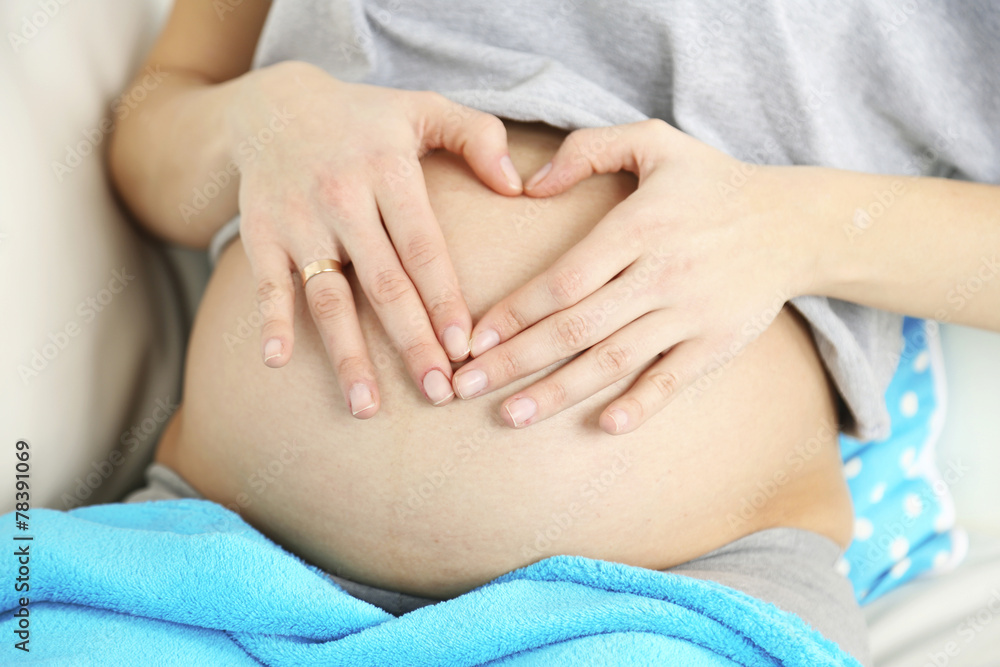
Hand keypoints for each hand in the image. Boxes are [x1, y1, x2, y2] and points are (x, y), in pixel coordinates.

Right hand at [230, 61, 522, 415]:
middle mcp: (342, 198)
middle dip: (411, 343)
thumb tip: (519, 187)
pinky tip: (278, 363)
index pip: (423, 246)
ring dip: (347, 354)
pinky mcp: (261, 235)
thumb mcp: (425, 106)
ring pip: (327, 297)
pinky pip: (267, 285)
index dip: (444, 298)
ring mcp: (298, 220)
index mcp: (388, 171)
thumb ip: (479, 137)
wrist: (271, 105)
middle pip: (382, 284)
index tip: (466, 347)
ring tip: (366, 407)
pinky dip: (271, 322)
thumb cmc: (365, 117)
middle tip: (438, 392)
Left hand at [451, 120, 813, 433]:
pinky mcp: (716, 344)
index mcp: (639, 227)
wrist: (793, 223)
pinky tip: (602, 427)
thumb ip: (587, 149)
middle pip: (575, 328)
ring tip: (510, 417)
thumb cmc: (710, 183)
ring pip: (613, 361)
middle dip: (514, 362)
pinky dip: (640, 406)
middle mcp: (662, 275)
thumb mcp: (653, 141)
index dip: (514, 313)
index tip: (473, 339)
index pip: (563, 279)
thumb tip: (528, 184)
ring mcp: (691, 314)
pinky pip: (673, 382)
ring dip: (558, 393)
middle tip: (463, 387)